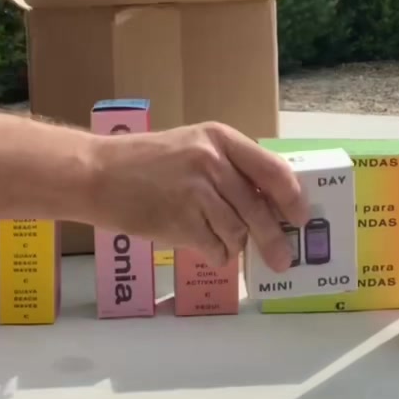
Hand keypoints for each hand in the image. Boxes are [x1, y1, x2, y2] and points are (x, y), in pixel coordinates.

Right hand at [91, 121, 307, 270]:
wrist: (97, 174)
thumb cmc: (145, 163)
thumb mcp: (192, 148)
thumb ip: (227, 169)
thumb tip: (268, 204)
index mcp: (219, 139)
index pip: (272, 168)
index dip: (292, 196)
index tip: (300, 216)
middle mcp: (211, 162)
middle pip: (258, 209)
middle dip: (275, 239)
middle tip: (285, 260)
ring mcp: (196, 193)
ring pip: (238, 232)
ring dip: (236, 246)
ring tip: (223, 244)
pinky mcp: (181, 222)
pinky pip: (215, 248)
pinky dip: (216, 255)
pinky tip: (203, 246)